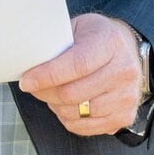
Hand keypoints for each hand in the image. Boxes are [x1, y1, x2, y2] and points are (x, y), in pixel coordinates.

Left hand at [18, 13, 144, 135]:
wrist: (125, 49)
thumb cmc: (93, 37)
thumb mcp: (75, 27)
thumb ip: (55, 43)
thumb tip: (26, 60)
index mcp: (110, 43)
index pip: (77, 65)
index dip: (48, 75)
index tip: (26, 81)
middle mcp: (124, 71)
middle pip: (74, 93)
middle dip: (44, 92)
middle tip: (32, 86)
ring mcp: (127, 96)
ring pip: (78, 112)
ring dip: (55, 105)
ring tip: (50, 92)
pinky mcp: (125, 116)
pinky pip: (86, 127)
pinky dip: (68, 119)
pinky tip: (64, 105)